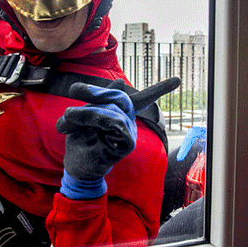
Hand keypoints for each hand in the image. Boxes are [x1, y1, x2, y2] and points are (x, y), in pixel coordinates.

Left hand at [57, 77, 179, 198]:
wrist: (77, 166)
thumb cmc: (81, 140)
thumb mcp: (85, 115)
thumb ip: (98, 100)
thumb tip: (121, 82)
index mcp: (122, 113)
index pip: (144, 99)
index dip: (161, 89)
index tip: (178, 80)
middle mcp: (129, 122)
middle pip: (121, 98)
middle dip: (96, 91)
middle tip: (73, 90)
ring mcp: (130, 133)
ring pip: (113, 111)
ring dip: (87, 112)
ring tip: (68, 116)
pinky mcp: (126, 144)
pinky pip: (116, 124)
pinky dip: (96, 120)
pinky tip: (78, 125)